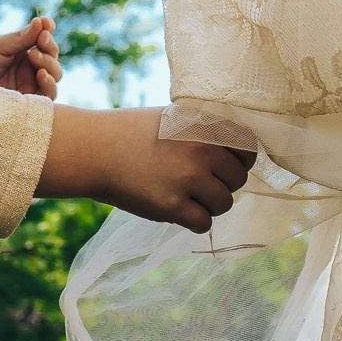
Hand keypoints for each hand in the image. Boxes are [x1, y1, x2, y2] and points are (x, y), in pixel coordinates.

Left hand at [0, 16, 61, 97]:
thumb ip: (20, 38)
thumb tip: (42, 22)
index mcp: (20, 52)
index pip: (42, 41)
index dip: (47, 32)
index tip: (47, 24)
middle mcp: (28, 69)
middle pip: (51, 57)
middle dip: (49, 47)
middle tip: (40, 41)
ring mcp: (30, 86)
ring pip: (54, 74)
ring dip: (49, 63)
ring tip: (35, 56)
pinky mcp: (29, 103)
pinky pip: (49, 94)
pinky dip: (49, 83)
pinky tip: (41, 74)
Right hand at [37, 106, 257, 232]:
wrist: (93, 149)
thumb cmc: (130, 133)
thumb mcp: (172, 117)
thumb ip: (204, 133)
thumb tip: (235, 158)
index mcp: (205, 125)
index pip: (248, 148)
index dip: (240, 161)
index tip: (224, 167)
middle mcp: (202, 149)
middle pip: (238, 179)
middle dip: (221, 185)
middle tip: (197, 184)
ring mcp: (188, 178)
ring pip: (224, 204)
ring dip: (208, 205)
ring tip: (185, 197)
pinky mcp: (172, 205)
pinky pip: (204, 223)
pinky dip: (194, 221)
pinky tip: (177, 211)